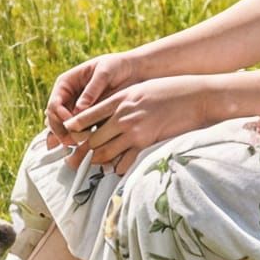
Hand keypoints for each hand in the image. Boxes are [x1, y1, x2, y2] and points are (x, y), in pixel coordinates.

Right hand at [44, 50, 146, 151]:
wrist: (132, 71)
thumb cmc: (116, 66)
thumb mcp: (104, 72)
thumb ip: (92, 90)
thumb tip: (79, 108)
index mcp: (66, 84)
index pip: (54, 104)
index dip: (59, 116)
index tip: (71, 123)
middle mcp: (68, 98)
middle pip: (55, 120)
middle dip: (62, 132)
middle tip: (73, 141)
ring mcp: (76, 110)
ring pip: (65, 129)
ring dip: (69, 139)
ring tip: (80, 145)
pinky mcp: (88, 119)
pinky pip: (80, 132)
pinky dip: (81, 140)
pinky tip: (88, 146)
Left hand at [60, 76, 215, 174]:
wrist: (193, 97)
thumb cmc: (167, 91)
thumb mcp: (139, 90)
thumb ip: (121, 101)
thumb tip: (107, 113)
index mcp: (120, 99)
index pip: (88, 115)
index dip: (74, 126)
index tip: (66, 134)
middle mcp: (123, 116)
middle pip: (93, 137)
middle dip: (82, 150)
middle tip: (73, 159)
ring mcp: (134, 131)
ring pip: (105, 152)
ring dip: (97, 160)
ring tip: (91, 165)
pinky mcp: (146, 143)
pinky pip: (124, 161)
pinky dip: (117, 167)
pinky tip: (114, 169)